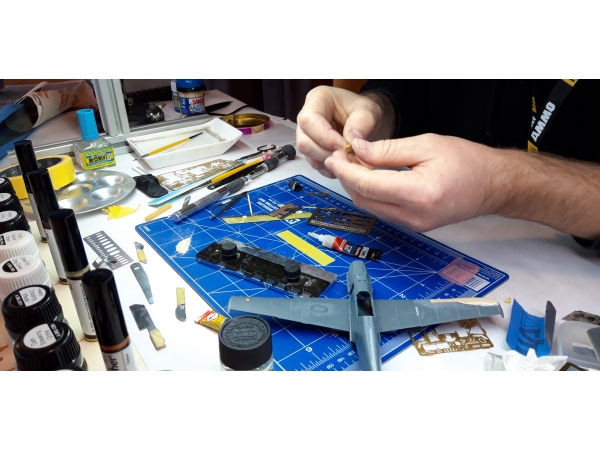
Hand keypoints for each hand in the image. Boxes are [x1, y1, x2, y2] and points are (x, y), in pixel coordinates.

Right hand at [296, 86, 384, 177]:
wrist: (364, 120)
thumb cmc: (362, 110)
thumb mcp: (369, 111)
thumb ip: (361, 123)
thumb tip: (351, 141)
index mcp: (317, 100)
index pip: (309, 120)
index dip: (325, 137)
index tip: (345, 147)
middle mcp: (306, 118)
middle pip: (304, 141)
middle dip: (326, 153)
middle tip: (348, 155)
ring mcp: (306, 136)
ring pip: (308, 155)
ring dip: (328, 162)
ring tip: (348, 160)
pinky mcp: (311, 151)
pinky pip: (315, 164)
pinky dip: (330, 168)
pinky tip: (344, 164)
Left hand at [324, 134, 503, 231]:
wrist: (494, 186)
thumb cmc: (467, 161)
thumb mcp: (426, 145)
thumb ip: (388, 150)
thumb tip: (357, 150)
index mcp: (418, 194)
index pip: (368, 184)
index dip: (346, 170)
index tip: (334, 156)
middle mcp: (414, 216)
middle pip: (364, 199)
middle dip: (347, 179)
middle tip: (341, 157)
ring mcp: (414, 225)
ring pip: (371, 207)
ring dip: (358, 187)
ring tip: (354, 164)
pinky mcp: (415, 226)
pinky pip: (383, 211)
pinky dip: (372, 194)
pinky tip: (370, 176)